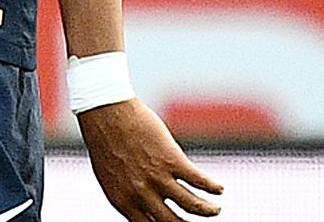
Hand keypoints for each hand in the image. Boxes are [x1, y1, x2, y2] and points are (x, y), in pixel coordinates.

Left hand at [78, 99, 222, 219]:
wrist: (105, 112)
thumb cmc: (106, 142)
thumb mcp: (111, 178)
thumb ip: (128, 197)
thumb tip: (144, 211)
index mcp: (123, 201)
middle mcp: (142, 194)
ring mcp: (158, 177)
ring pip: (192, 205)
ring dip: (208, 211)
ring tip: (216, 210)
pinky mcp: (171, 159)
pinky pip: (199, 181)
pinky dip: (212, 187)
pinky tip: (219, 189)